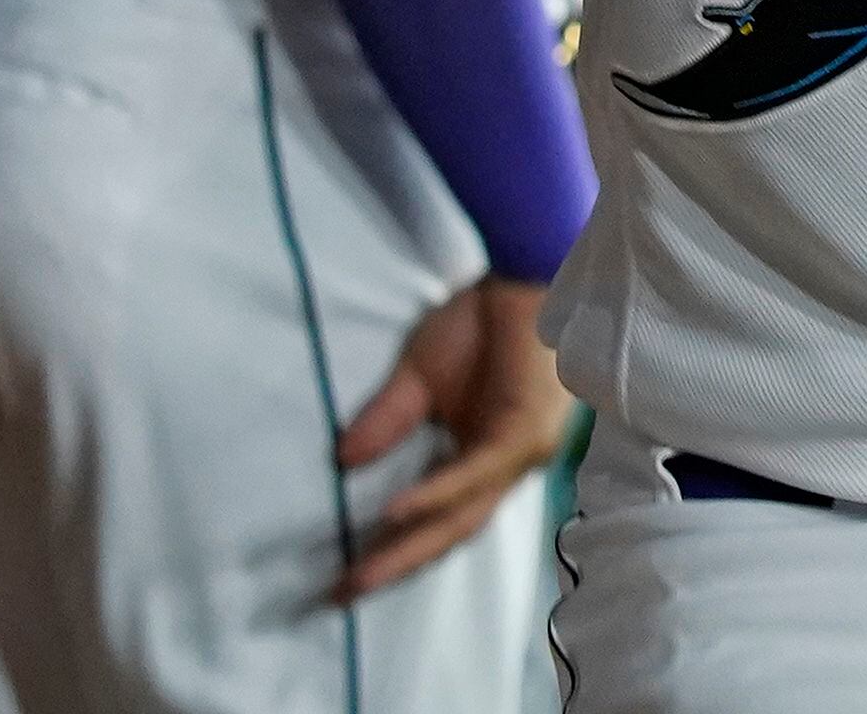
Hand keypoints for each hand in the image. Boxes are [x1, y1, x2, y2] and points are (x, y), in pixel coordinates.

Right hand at [330, 276, 572, 601]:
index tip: (346, 578)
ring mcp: (521, 452)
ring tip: (364, 570)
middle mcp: (508, 467)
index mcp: (487, 458)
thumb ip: (388, 421)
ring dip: (411, 542)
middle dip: (396, 564)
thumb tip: (341, 463)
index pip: (442, 521)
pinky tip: (397, 512)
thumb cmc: (481, 321)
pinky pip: (475, 471)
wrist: (521, 271)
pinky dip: (435, 493)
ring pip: (463, 513)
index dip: (396, 552)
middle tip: (344, 594)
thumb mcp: (419, 377)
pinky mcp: (525, 429)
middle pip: (450, 532)